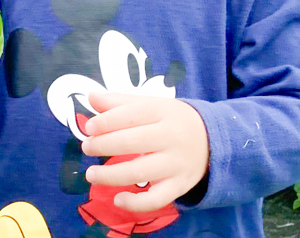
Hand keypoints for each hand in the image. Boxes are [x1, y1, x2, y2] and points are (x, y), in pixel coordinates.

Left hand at [80, 91, 209, 212]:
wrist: (212, 140)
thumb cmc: (172, 120)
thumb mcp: (151, 105)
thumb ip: (119, 102)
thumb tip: (91, 97)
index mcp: (163, 111)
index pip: (131, 115)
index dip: (106, 122)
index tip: (89, 128)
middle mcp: (172, 137)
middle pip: (132, 143)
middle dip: (104, 146)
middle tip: (87, 148)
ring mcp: (177, 163)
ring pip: (140, 172)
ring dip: (110, 175)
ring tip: (91, 174)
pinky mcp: (180, 185)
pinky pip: (157, 199)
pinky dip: (136, 203)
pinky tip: (118, 198)